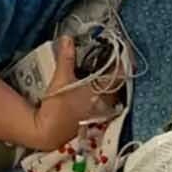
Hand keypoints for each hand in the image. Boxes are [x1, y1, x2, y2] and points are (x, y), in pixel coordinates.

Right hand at [28, 37, 114, 151]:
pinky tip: (93, 82)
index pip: (121, 73)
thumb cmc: (57, 107)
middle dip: (115, 67)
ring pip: (111, 90)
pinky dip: (102, 88)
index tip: (119, 47)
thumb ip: (66, 58)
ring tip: (102, 65)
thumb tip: (68, 38)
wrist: (48, 132)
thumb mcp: (61, 79)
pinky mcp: (93, 115)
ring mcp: (100, 110)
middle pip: (118, 81)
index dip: (122, 59)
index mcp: (102, 93)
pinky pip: (104, 98)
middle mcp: (105, 102)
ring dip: (109, 78)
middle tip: (110, 53)